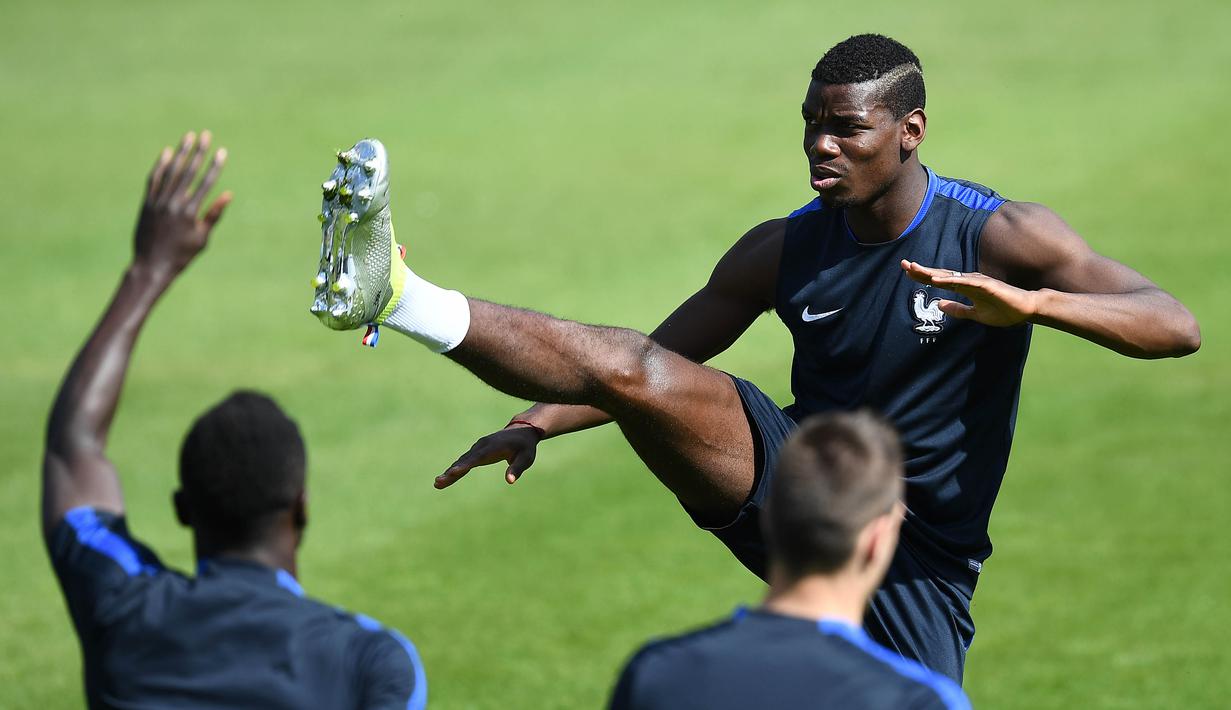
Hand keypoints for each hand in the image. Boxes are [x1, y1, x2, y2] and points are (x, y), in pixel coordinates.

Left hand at [134, 130, 231, 280]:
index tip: (221, 151)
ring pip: (171, 172)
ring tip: (188, 137)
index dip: (214, 166)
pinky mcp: (147, 204)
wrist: (151, 266)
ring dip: (181, 153)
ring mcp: (159, 203)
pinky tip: (167, 153)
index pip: (205, 184)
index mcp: (190, 214)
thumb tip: (227, 194)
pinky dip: (161, 166)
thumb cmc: (182, 256)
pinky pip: (154, 180)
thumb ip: (214, 215)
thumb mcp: (202, 238)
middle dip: (198, 152)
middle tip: (205, 135)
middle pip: (188, 172)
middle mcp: (174, 205)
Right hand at [435, 425, 541, 488]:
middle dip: (451, 472)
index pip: (476, 458)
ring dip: (450, 472)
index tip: (452, 472)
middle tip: (438, 482)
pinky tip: (446, 478)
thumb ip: (517, 468)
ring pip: (461, 461)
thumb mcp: (526, 458)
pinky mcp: (477, 451)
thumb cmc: (525, 446)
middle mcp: (482, 446)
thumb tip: (509, 481)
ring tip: (437, 484)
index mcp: (492, 448)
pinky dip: (455, 469)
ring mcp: (478, 448)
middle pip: (464, 461)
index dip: (464, 466)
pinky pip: (464, 461)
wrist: (522, 431)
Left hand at [901, 260, 1038, 326]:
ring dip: (932, 273)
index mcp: (965, 287)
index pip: (940, 280)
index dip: (923, 276)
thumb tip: (939, 306)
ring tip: (914, 269)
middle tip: (903, 264)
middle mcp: (969, 281)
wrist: (1026, 310)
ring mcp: (977, 282)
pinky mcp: (987, 286)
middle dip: (921, 270)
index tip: (907, 272)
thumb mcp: (975, 314)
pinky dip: (951, 281)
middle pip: (941, 275)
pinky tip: (938, 280)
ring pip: (950, 276)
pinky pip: (966, 283)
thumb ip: (958, 310)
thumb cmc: (1003, 310)